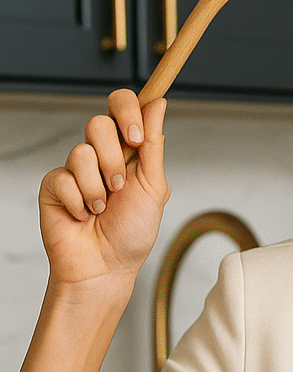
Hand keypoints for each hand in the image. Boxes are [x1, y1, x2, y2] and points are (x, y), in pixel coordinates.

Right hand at [38, 90, 169, 289]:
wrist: (105, 268)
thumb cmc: (132, 233)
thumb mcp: (153, 188)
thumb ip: (154, 145)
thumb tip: (159, 103)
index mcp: (128, 151)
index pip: (124, 107)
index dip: (129, 111)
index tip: (137, 137)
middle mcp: (101, 155)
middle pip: (99, 122)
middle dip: (114, 159)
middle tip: (120, 186)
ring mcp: (76, 169)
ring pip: (81, 152)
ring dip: (98, 188)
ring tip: (102, 209)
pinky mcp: (54, 185)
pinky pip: (64, 178)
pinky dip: (79, 203)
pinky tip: (83, 216)